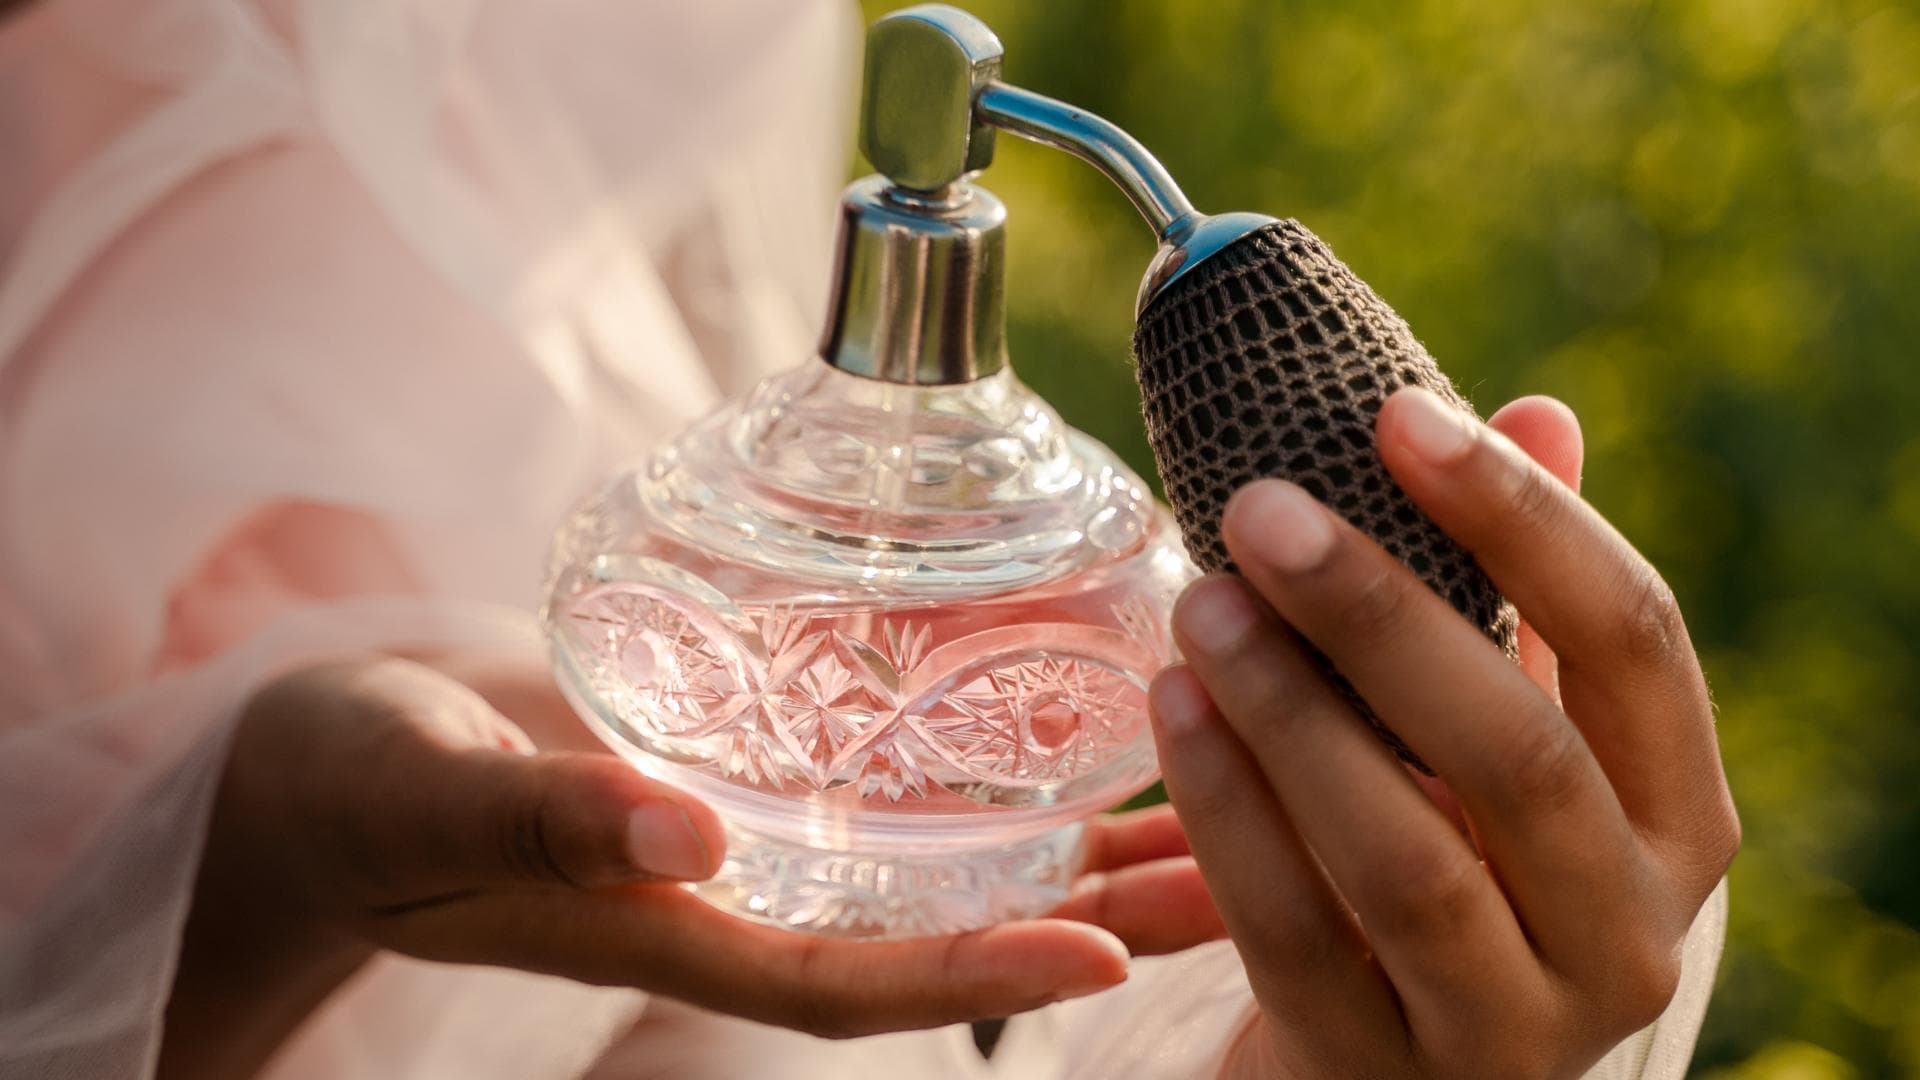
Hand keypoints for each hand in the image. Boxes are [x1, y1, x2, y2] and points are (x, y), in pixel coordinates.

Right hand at [162, 652, 1215, 1079]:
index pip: (858, 983)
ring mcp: (776, 840)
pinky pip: (913, 784)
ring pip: (961, 858)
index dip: (982, 975)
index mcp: (684, 934)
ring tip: (1243, 796)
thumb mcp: (434, 796)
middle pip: (954, 928)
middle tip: (1262, 870)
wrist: (348, 749)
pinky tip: (1101, 715)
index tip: (1110, 950)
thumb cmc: (366, 783)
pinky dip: (1009, 761)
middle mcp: (757, 900)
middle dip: (1104, 912)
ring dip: (1096, 837)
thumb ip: (546, 816)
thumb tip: (687, 837)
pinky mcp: (776, 770)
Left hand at [1149, 389, 1738, 1078]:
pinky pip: (1297, 936)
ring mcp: (1511, 1028)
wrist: (1384, 1067)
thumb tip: (1534, 411)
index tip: (1398, 415)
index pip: (1636, 640)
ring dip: (1292, 711)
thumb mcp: (1505, 738)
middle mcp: (1628, 933)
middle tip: (1262, 509)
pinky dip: (1230, 815)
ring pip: (1409, 859)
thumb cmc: (1455, 863)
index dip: (1524, 516)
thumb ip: (1527, 599)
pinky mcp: (1380, 1076)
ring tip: (1201, 600)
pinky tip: (1173, 706)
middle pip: (1521, 752)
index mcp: (1678, 819)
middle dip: (1383, 615)